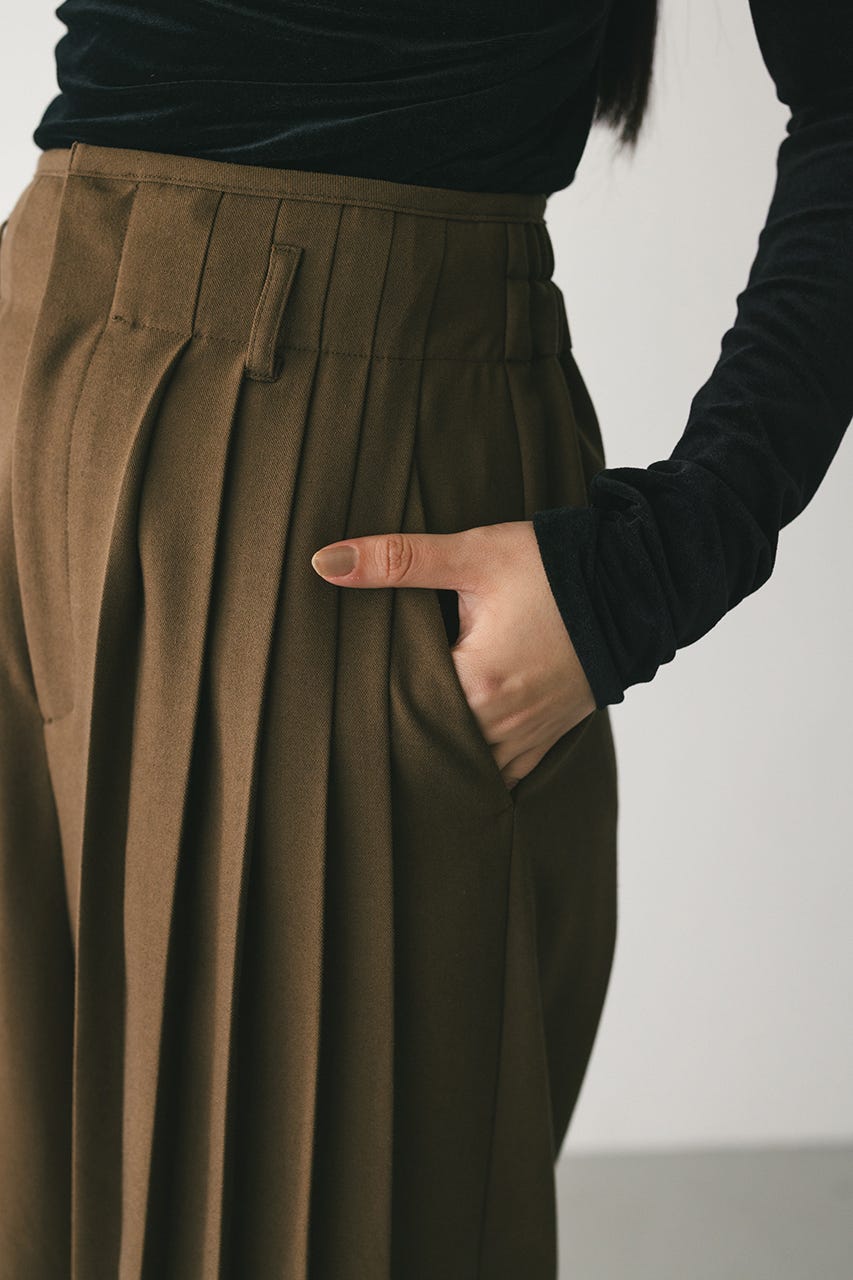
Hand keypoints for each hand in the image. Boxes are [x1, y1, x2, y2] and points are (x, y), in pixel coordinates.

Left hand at [310, 520, 595, 789]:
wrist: (634, 582)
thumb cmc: (554, 567)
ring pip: (463, 768)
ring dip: (434, 756)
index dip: (364, 704)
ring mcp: (527, 736)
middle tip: (352, 729)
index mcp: (475, 683)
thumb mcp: (472, 555)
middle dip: (395, 737)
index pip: (397, 710)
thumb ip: (397, 559)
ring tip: (393, 744)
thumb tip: (325, 562)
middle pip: (428, 746)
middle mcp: (501, 723)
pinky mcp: (547, 739)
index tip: (338, 698)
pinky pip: (500, 773)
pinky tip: (449, 756)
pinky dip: (472, 767)